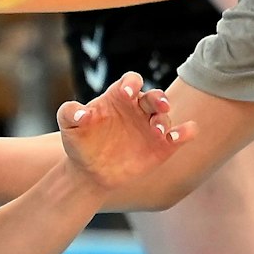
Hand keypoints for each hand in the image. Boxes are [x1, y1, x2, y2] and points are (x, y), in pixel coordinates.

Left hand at [57, 72, 194, 190]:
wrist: (90, 172)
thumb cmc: (79, 143)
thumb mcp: (68, 125)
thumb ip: (70, 112)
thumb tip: (82, 112)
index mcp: (118, 97)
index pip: (131, 81)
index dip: (131, 83)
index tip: (126, 93)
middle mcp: (138, 108)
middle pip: (154, 95)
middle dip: (159, 98)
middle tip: (159, 106)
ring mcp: (151, 126)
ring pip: (165, 115)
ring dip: (164, 120)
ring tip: (156, 132)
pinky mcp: (162, 146)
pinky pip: (180, 134)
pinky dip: (185, 132)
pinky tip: (179, 136)